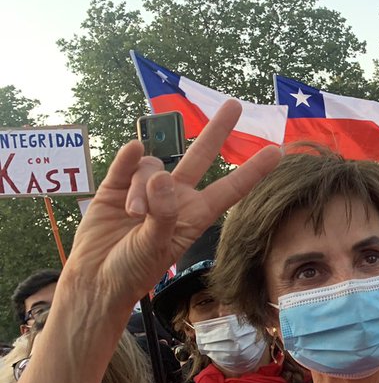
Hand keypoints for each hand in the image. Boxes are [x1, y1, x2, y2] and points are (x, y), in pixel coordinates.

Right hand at [62, 101, 279, 312]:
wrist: (96, 278)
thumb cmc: (133, 270)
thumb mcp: (155, 246)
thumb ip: (162, 213)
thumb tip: (160, 176)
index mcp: (195, 215)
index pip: (230, 188)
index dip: (253, 171)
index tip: (278, 152)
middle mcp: (175, 197)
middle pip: (200, 156)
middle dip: (217, 130)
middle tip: (236, 104)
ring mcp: (146, 189)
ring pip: (153, 168)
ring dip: (142, 189)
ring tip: (132, 215)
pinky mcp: (116, 186)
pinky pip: (127, 162)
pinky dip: (128, 157)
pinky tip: (131, 151)